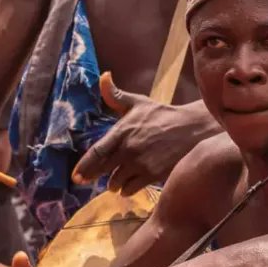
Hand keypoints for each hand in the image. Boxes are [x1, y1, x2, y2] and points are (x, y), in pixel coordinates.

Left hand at [71, 73, 217, 193]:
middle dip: (95, 176)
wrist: (191, 129)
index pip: (97, 152)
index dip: (84, 166)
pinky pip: (130, 189)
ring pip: (116, 182)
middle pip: (103, 170)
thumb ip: (116, 95)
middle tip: (92, 180)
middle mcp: (128, 149)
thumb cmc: (162, 115)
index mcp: (122, 131)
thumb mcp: (138, 103)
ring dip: (114, 183)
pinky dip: (127, 189)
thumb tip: (103, 76)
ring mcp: (140, 163)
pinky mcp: (152, 175)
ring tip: (115, 181)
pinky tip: (129, 184)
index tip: (76, 177)